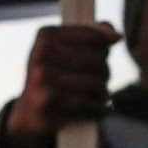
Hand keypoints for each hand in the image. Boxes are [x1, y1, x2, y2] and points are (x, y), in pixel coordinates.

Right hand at [1, 22, 121, 147]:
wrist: (30, 112)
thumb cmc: (57, 73)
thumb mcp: (68, 47)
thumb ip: (96, 34)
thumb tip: (117, 36)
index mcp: (47, 35)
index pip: (97, 38)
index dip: (104, 50)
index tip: (98, 56)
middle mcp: (41, 55)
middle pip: (99, 61)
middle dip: (104, 72)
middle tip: (98, 79)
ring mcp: (42, 80)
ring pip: (97, 84)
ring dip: (103, 92)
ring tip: (97, 95)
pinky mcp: (49, 104)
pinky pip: (90, 104)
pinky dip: (99, 109)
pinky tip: (97, 108)